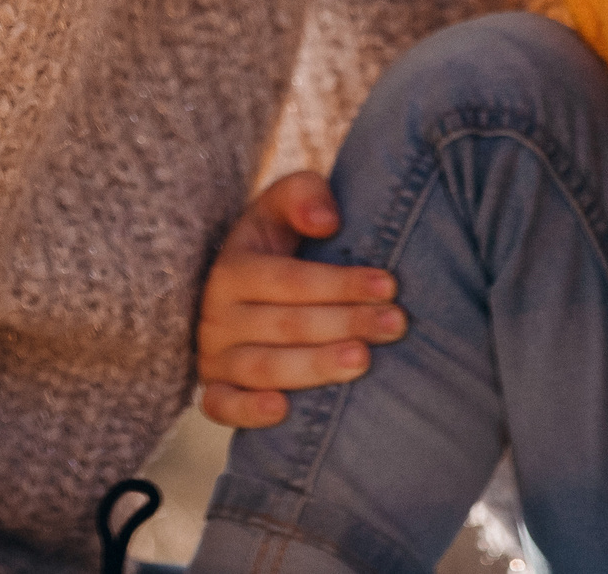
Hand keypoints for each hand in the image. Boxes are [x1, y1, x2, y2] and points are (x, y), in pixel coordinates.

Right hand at [196, 170, 406, 428]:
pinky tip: (283, 410)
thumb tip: (327, 221)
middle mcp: (217, 313)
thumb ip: (304, 195)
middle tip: (394, 325)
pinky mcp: (214, 389)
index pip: (289, 279)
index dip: (339, 283)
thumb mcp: (286, 205)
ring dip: (314, 366)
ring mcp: (214, 355)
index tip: (389, 285)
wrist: (248, 288)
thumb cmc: (280, 241)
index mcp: (233, 267)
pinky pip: (220, 406)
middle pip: (284, 324)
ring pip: (261, 367)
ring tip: (362, 360)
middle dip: (344, 323)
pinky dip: (247, 411)